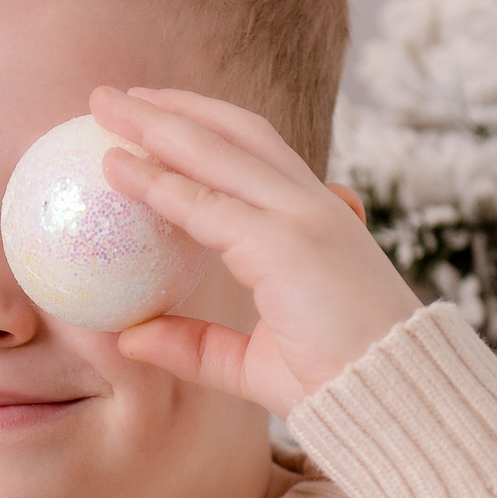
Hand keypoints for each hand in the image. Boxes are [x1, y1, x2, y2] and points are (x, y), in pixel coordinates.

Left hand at [92, 85, 422, 417]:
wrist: (392, 402)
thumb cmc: (336, 386)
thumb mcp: (251, 365)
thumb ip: (195, 346)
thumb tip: (130, 337)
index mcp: (316, 221)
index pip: (254, 153)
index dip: (201, 127)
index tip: (150, 115)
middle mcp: (313, 206)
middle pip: (235, 131)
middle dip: (172, 106)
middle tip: (111, 95)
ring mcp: (305, 217)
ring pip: (220, 150)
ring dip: (157, 123)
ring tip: (104, 105)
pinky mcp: (289, 242)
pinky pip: (208, 205)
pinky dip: (159, 183)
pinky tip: (117, 170)